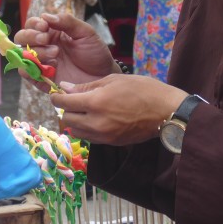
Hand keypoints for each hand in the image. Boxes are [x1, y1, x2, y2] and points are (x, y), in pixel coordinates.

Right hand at [14, 13, 118, 91]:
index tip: (44, 26)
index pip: (32, 24)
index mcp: (52, 33)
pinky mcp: (42, 79)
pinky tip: (49, 67)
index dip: (34, 24)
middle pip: (22, 38)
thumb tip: (45, 15)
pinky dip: (31, 69)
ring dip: (35, 52)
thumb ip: (67, 22)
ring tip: (56, 54)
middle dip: (31, 36)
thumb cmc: (95, 53)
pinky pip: (26, 74)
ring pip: (22, 55)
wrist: (103, 76)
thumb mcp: (85, 32)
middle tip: (46, 39)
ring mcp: (41, 63)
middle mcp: (43, 47)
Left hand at [51, 75, 187, 145]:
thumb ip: (87, 86)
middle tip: (73, 100)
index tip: (57, 93)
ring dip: (75, 121)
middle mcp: (96, 122)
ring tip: (85, 110)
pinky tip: (96, 119)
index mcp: (96, 102)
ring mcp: (103, 136)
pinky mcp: (111, 143)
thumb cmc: (142, 89)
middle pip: (67, 119)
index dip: (56, 97)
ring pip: (76, 131)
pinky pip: (89, 138)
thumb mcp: (114, 80)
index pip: (64, 103)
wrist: (166, 112)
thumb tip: (66, 88)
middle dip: (66, 109)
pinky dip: (87, 129)